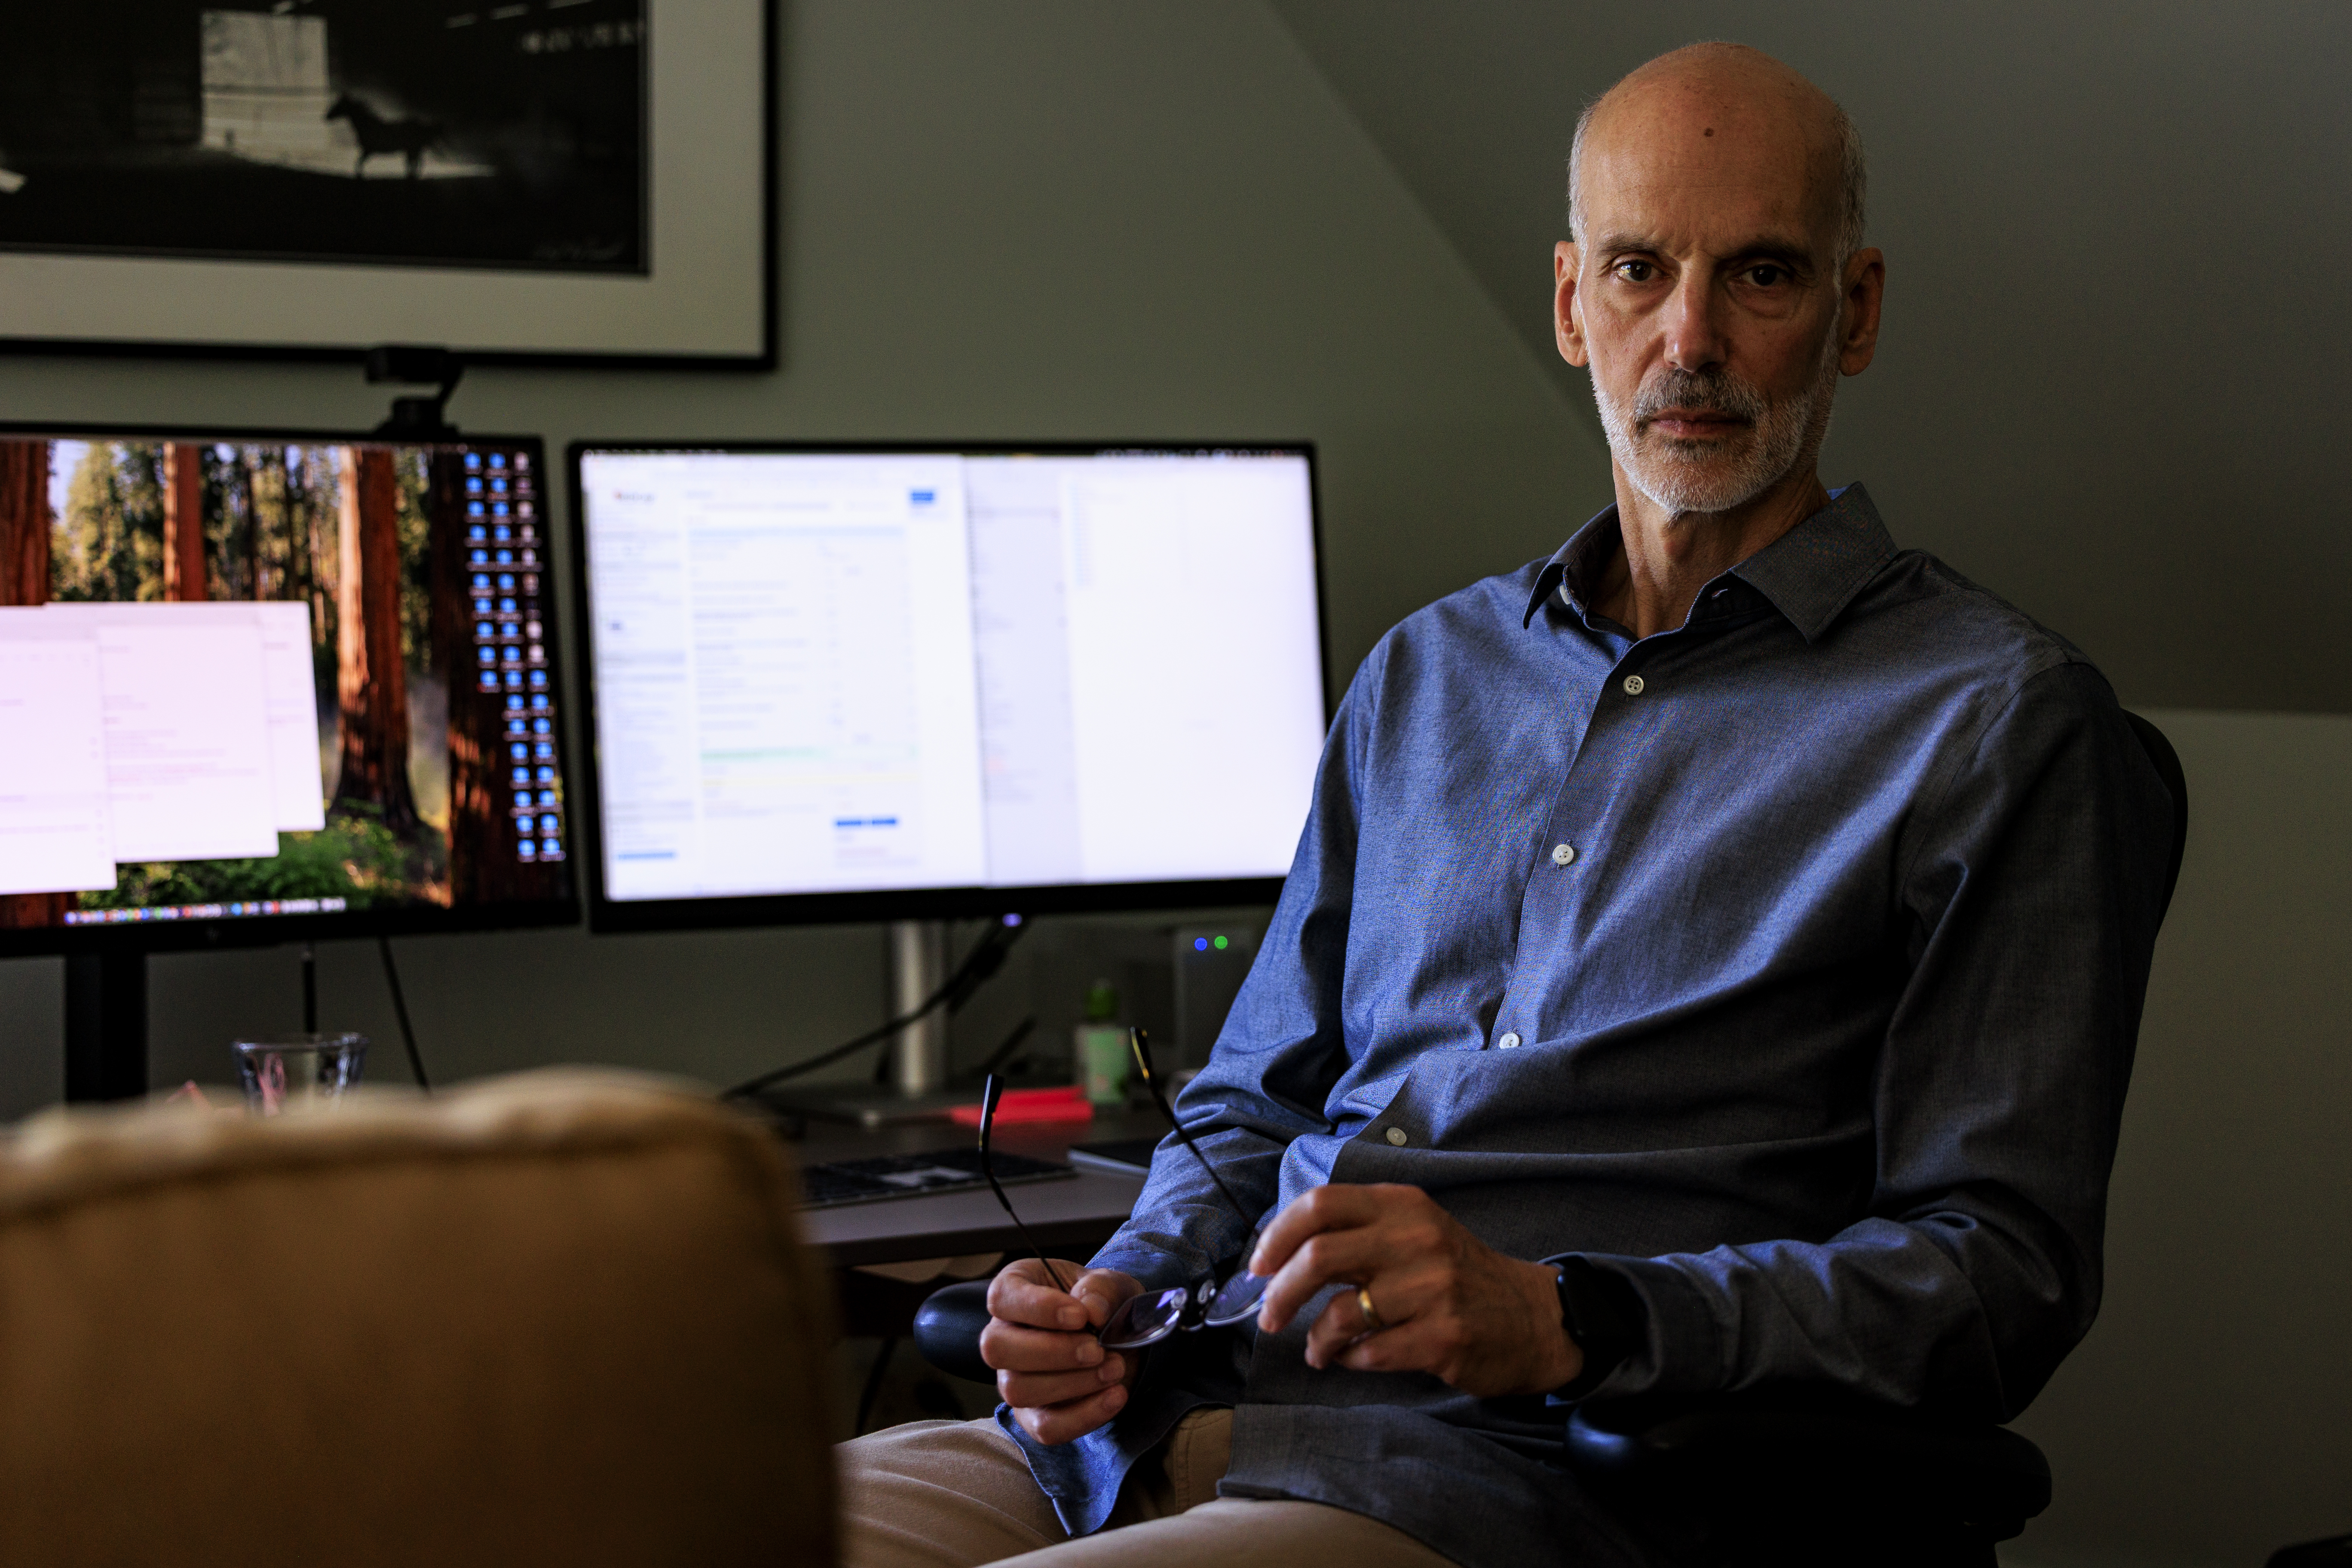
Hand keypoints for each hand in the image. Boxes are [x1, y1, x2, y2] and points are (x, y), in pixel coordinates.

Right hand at [981, 1258, 1145, 1444]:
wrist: (1121, 1338)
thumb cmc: (1103, 1303)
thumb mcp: (1111, 1285)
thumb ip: (1101, 1289)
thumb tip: (1091, 1309)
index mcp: (1015, 1289)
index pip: (1002, 1297)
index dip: (1037, 1307)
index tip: (1080, 1316)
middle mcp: (1003, 1334)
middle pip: (997, 1349)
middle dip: (1052, 1352)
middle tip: (1097, 1350)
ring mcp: (1012, 1377)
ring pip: (1017, 1390)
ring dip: (1072, 1384)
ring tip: (1114, 1369)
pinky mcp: (1032, 1415)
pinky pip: (1044, 1427)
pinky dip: (1083, 1416)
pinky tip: (1115, 1396)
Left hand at [1250, 1183, 1580, 1398]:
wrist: (1533, 1317)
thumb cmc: (1458, 1275)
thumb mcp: (1415, 1232)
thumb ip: (1358, 1234)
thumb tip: (1280, 1256)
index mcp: (1403, 1206)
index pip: (1321, 1204)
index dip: (1277, 1235)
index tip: (1259, 1266)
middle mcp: (1417, 1240)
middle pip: (1319, 1256)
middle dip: (1279, 1292)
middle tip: (1268, 1316)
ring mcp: (1433, 1289)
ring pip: (1340, 1313)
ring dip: (1315, 1339)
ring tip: (1318, 1349)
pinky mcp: (1444, 1337)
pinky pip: (1370, 1353)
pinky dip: (1349, 1360)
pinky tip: (1353, 1359)